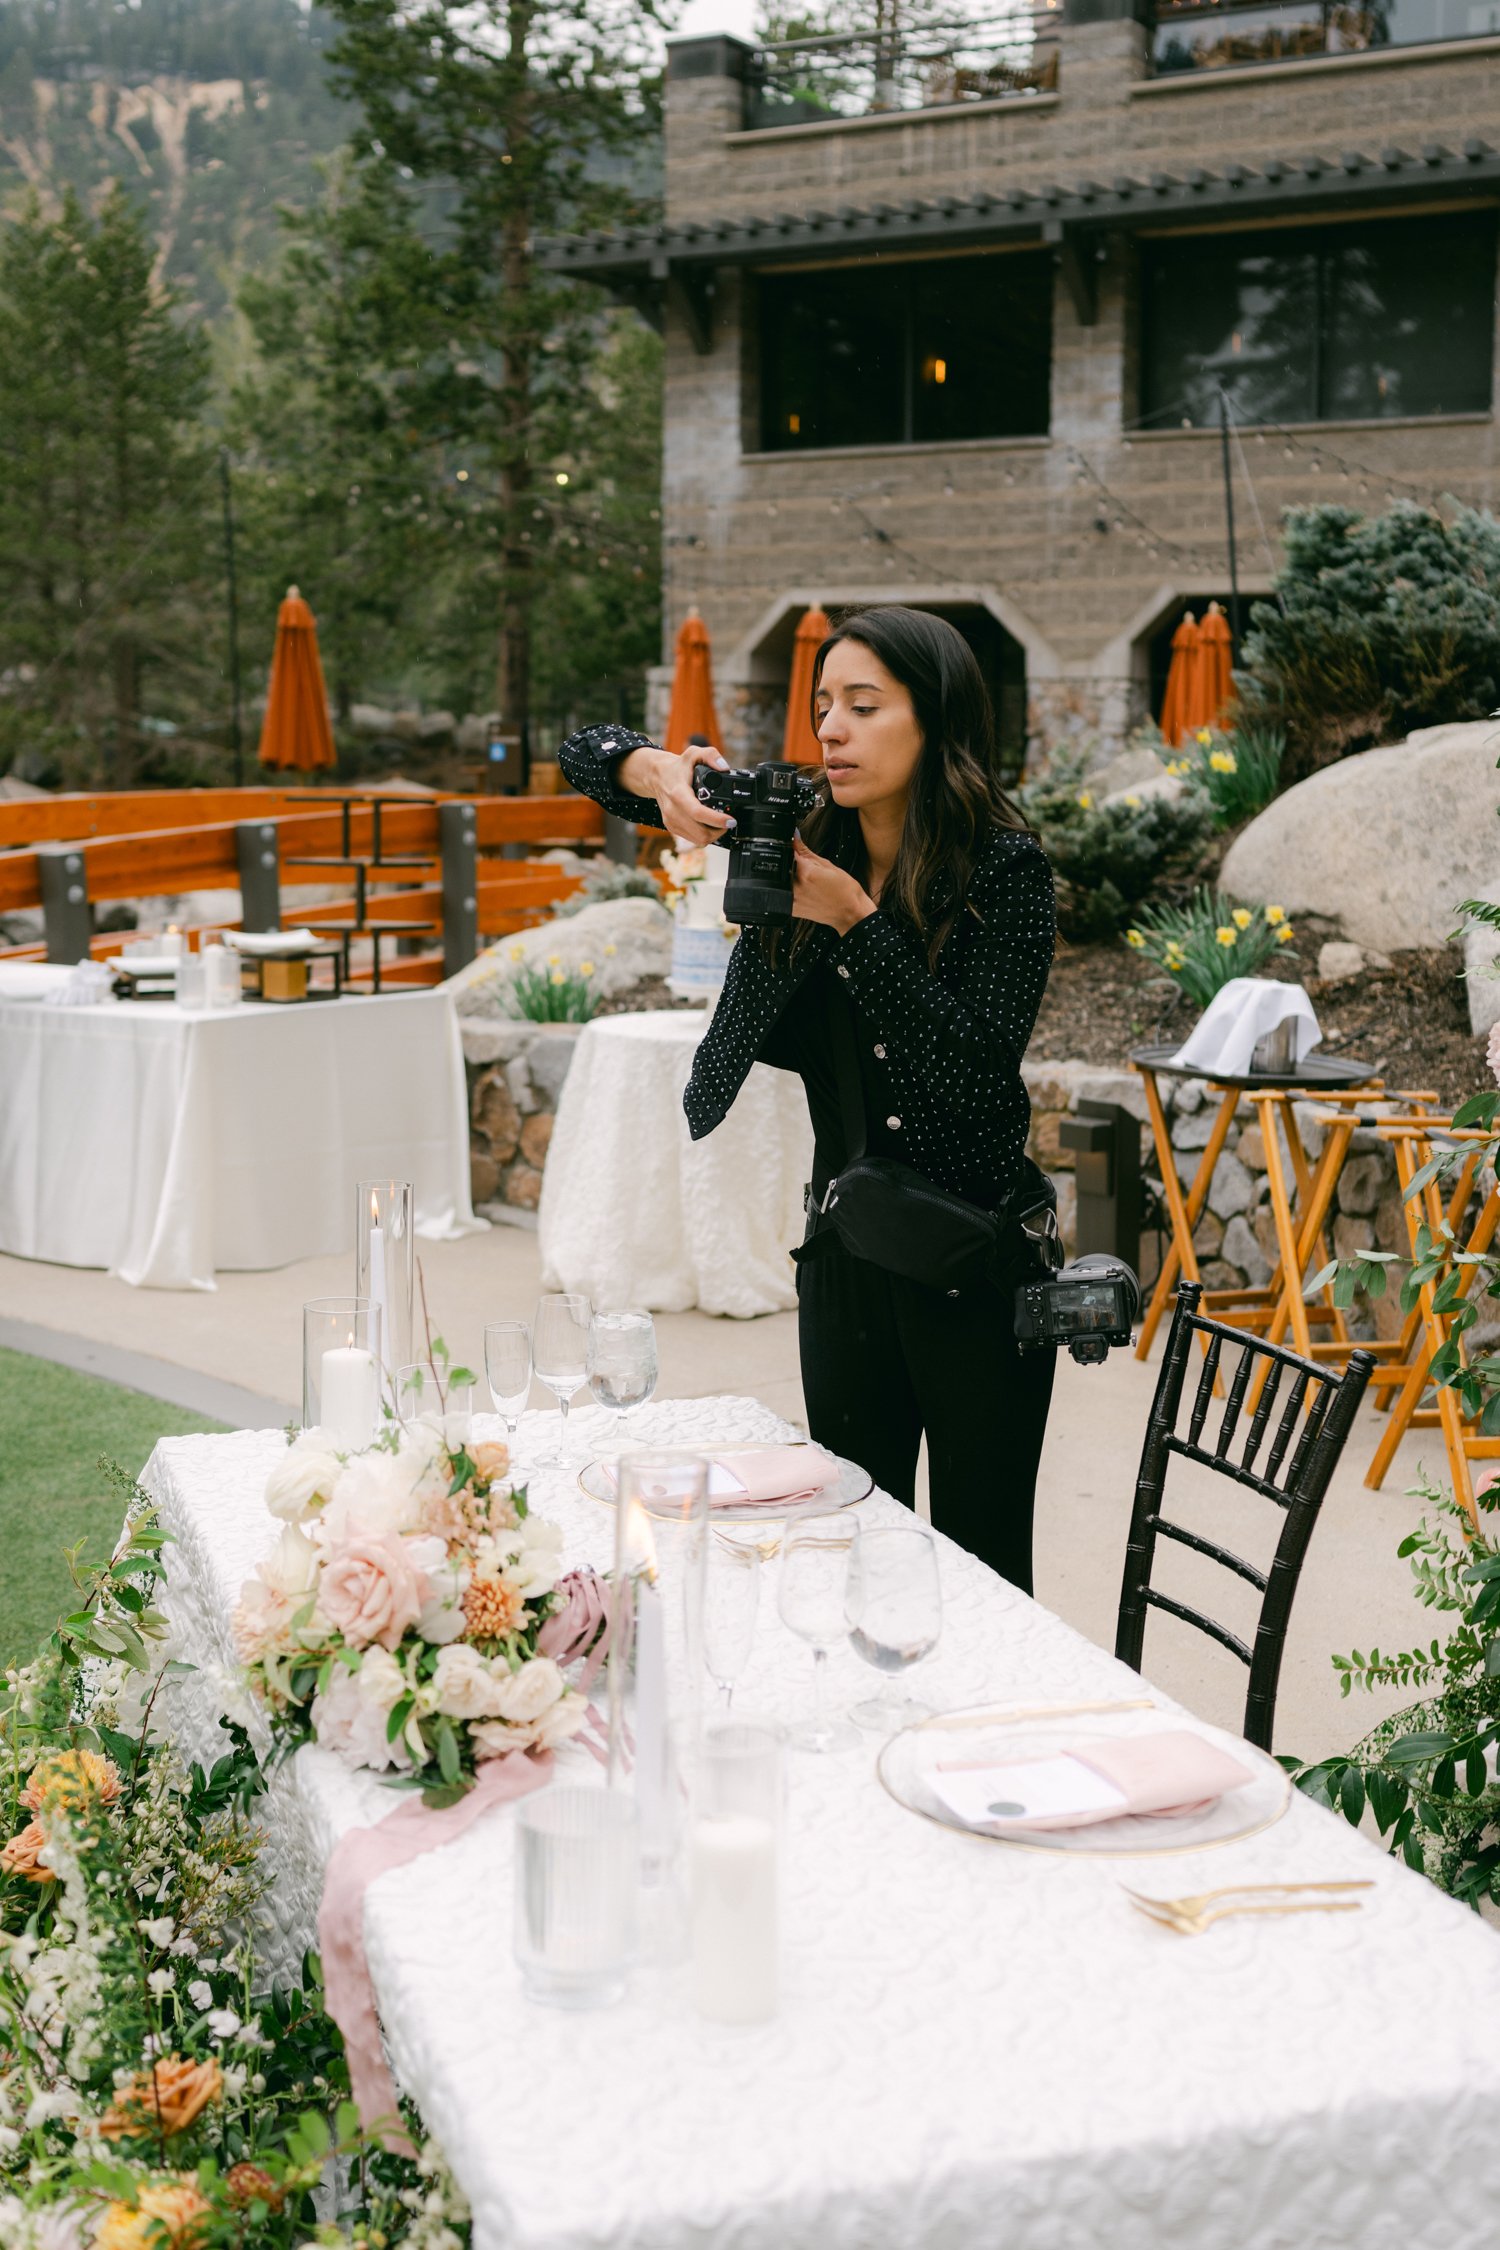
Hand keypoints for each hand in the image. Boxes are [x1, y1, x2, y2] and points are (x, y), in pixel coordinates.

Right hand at [620, 740, 735, 848]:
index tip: (730, 820)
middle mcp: (673, 811)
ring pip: (698, 840)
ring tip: (721, 825)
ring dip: (713, 836)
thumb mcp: (693, 753)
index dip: (717, 820)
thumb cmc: (677, 767)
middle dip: (719, 831)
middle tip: (729, 822)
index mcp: (678, 794)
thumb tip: (724, 767)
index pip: (698, 813)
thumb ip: (710, 755)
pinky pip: (692, 839)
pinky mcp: (672, 827)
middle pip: (700, 833)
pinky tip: (709, 825)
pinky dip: (704, 836)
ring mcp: (671, 821)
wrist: (657, 776)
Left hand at [792, 835, 875, 936]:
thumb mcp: (828, 865)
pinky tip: (809, 891)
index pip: (789, 851)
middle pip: (786, 866)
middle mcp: (796, 887)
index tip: (801, 852)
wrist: (851, 914)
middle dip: (795, 864)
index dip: (794, 849)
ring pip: (785, 880)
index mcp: (805, 873)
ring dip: (794, 877)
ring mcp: (792, 900)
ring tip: (812, 883)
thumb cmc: (846, 891)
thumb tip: (795, 836)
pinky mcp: (792, 909)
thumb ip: (806, 851)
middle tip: (812, 872)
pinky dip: (793, 889)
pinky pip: (785, 893)